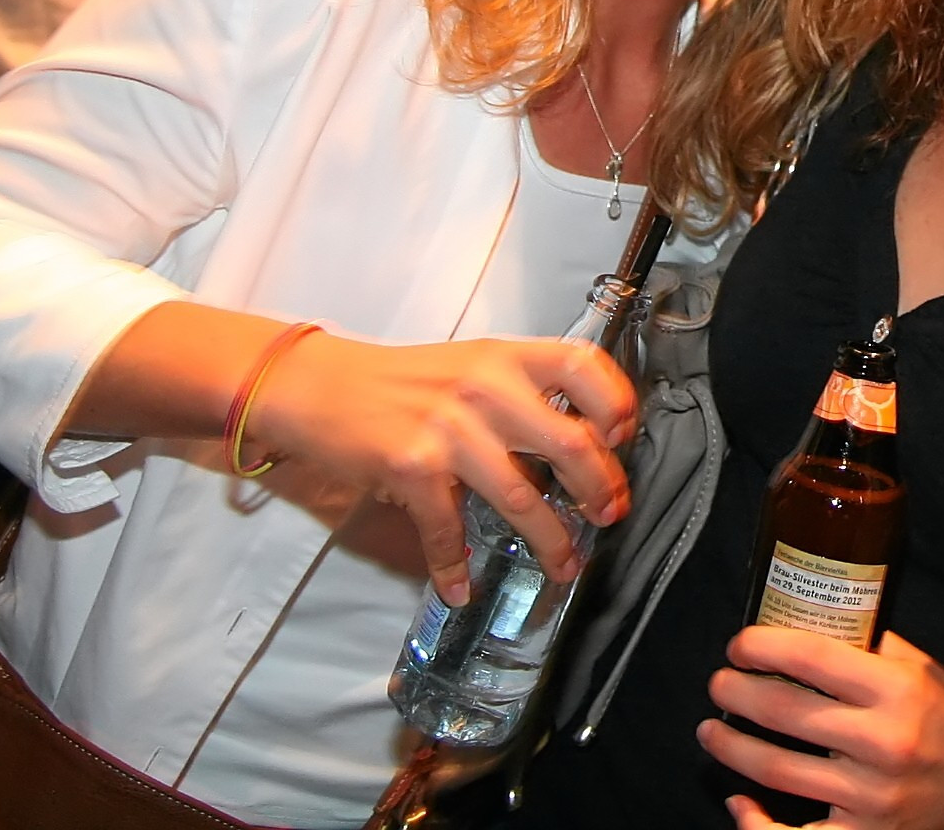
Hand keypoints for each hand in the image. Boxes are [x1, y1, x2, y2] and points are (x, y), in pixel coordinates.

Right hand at [247, 331, 636, 601]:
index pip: (584, 366)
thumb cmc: (404, 380)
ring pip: (523, 497)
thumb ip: (522, 391)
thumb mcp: (472, 365)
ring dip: (550, 541)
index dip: (616, 404)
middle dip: (600, 489)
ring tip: (564, 565)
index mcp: (506, 356)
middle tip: (609, 515)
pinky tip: (460, 587)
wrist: (319, 385)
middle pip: (572, 443)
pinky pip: (447, 530)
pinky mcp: (413, 467)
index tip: (624, 440)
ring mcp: (450, 429)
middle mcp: (486, 388)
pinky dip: (452, 566)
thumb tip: (583, 438)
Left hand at [703, 629, 943, 829]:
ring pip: (779, 770)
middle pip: (784, 712)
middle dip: (736, 694)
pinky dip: (756, 825)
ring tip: (712, 731)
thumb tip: (801, 620)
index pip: (812, 657)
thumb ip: (865, 644)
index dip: (763, 647)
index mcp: (896, 690)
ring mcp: (872, 796)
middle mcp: (884, 742)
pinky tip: (740, 802)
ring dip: (732, 749)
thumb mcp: (916, 664)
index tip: (739, 645)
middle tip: (719, 684)